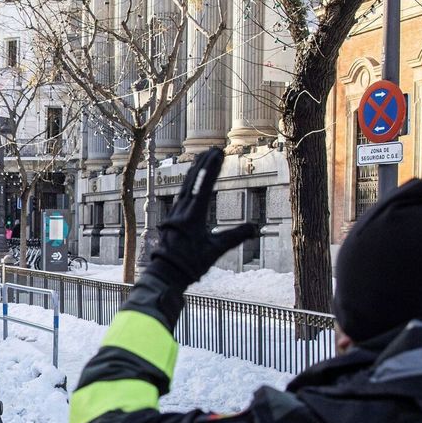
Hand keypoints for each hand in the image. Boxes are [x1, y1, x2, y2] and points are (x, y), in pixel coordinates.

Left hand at [148, 148, 259, 289]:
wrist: (166, 274)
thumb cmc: (190, 264)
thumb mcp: (216, 250)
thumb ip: (236, 237)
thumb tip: (255, 228)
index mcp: (193, 215)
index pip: (204, 185)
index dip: (213, 168)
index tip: (219, 152)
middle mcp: (182, 210)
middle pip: (193, 180)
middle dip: (204, 163)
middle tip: (213, 148)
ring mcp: (175, 213)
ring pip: (186, 186)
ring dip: (195, 170)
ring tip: (202, 157)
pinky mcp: (172, 218)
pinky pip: (181, 194)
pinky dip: (189, 183)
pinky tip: (191, 181)